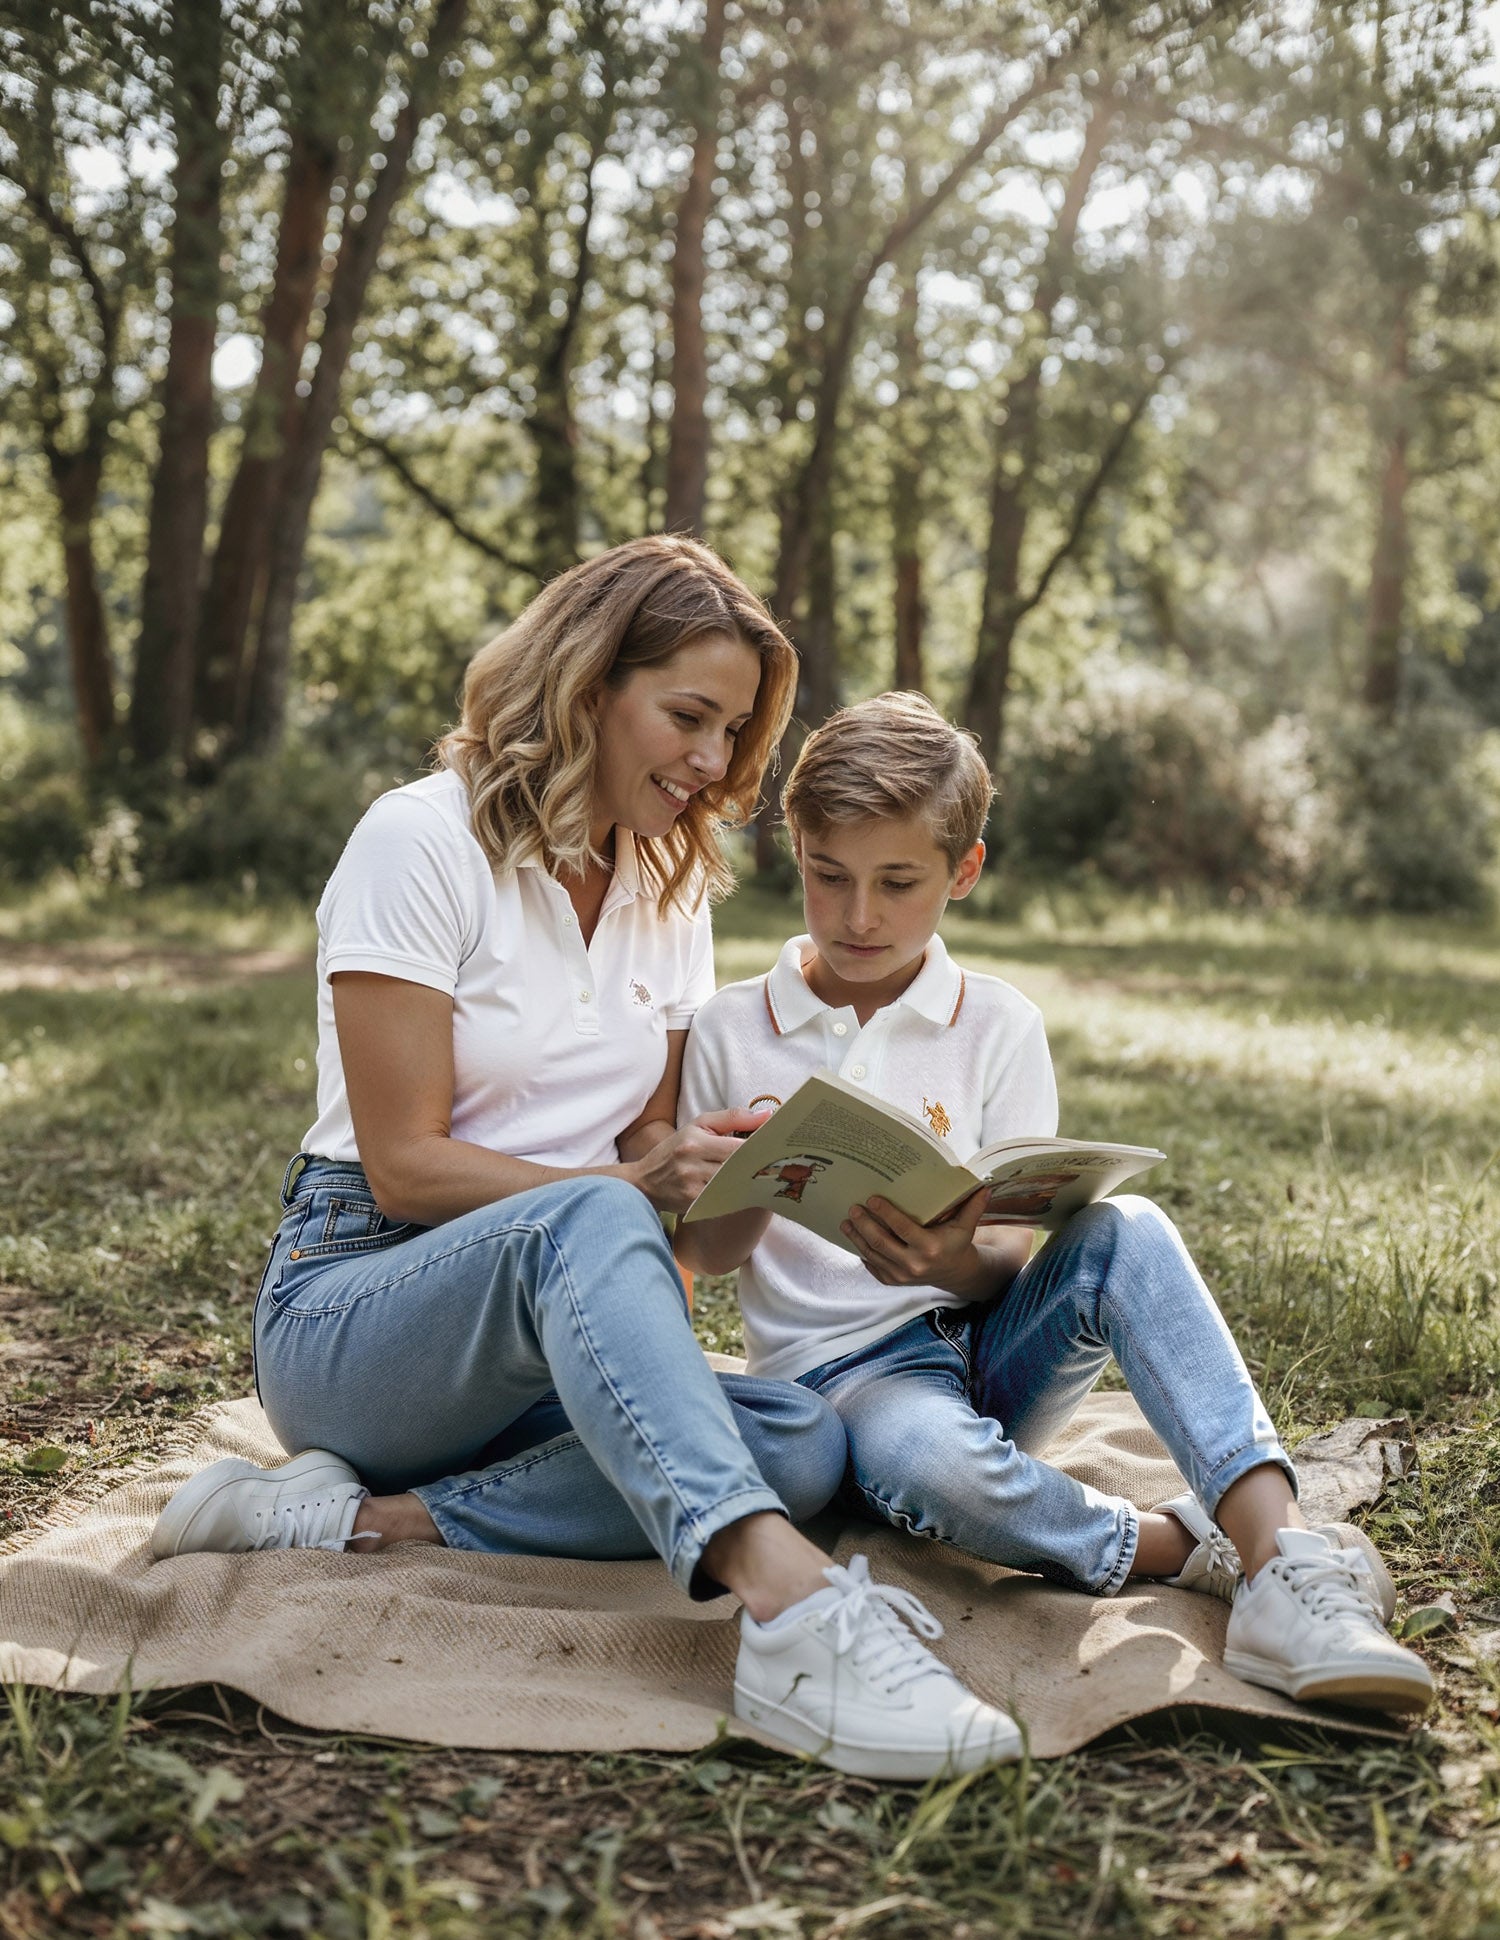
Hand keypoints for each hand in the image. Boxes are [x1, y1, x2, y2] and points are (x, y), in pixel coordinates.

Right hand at [623, 1108, 771, 1214]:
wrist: (644, 1182)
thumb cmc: (675, 1149)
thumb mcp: (698, 1125)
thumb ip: (732, 1117)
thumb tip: (767, 1116)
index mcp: (695, 1142)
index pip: (737, 1146)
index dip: (761, 1146)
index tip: (778, 1144)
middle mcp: (693, 1166)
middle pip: (739, 1167)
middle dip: (760, 1163)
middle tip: (781, 1160)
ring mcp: (694, 1189)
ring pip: (735, 1185)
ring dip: (752, 1179)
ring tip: (769, 1173)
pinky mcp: (695, 1205)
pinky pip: (727, 1199)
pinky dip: (740, 1193)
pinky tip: (750, 1188)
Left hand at [841, 1186, 991, 1295]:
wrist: (953, 1273)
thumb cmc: (956, 1243)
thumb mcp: (966, 1226)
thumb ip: (973, 1206)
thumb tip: (984, 1184)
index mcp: (929, 1248)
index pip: (902, 1228)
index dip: (886, 1213)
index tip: (872, 1199)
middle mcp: (913, 1264)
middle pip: (881, 1242)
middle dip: (864, 1224)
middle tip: (853, 1208)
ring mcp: (900, 1275)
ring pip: (872, 1254)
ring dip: (856, 1237)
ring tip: (846, 1221)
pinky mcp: (892, 1281)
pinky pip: (872, 1266)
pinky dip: (861, 1252)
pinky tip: (853, 1237)